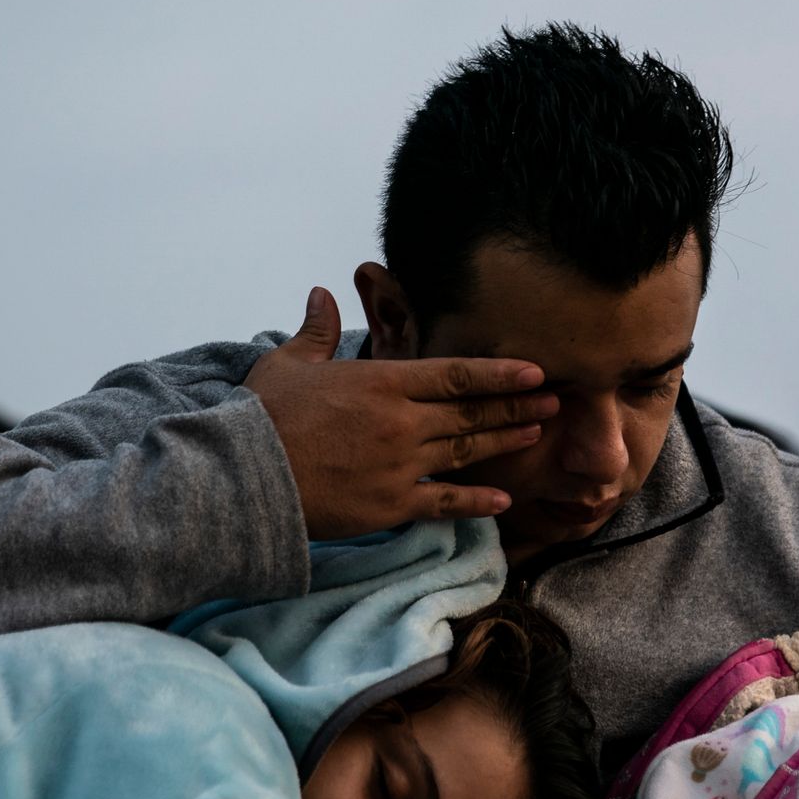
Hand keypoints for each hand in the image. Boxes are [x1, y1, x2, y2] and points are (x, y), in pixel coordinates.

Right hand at [243, 287, 557, 539]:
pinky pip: (444, 504)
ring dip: (504, 442)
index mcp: (382, 383)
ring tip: (537, 433)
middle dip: (516, 406)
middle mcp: (401, 423)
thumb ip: (316, 330)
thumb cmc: (262, 417)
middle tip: (554, 401)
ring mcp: (400, 466)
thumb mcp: (287, 363)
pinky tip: (504, 502)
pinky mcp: (390, 505)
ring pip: (465, 453)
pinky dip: (476, 503)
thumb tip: (323, 293)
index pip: (454, 374)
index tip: (534, 371)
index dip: (499, 373)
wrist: (244, 477)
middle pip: (471, 413)